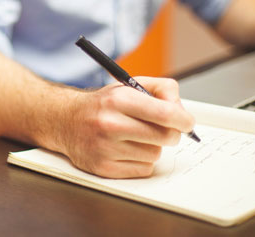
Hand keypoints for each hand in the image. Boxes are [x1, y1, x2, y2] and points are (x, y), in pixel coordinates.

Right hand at [61, 77, 194, 178]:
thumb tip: (182, 111)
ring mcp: (105, 148)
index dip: (183, 120)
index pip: (165, 114)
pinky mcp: (103, 168)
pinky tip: (127, 149)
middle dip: (171, 133)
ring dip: (152, 147)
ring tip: (136, 137)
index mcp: (118, 100)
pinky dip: (141, 161)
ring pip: (155, 154)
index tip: (187, 123)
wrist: (66, 121)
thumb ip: (162, 90)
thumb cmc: (104, 104)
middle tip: (164, 129)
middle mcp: (110, 124)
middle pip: (165, 137)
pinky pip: (143, 169)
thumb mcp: (130, 85)